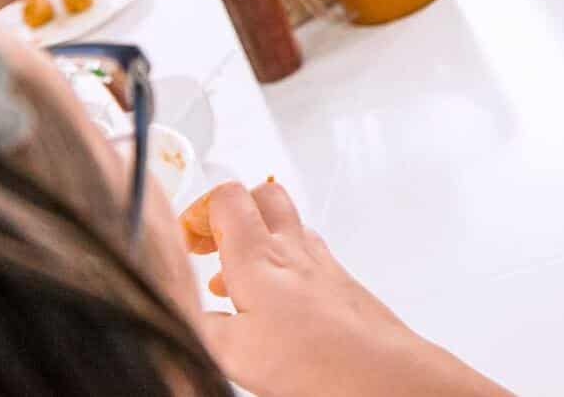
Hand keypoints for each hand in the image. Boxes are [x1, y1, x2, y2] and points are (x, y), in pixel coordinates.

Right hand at [191, 181, 508, 396]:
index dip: (199, 212)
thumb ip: (200, 324)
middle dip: (232, 213)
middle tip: (213, 245)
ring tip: (235, 280)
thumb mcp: (231, 350)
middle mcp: (293, 247)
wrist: (376, 368)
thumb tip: (187, 313)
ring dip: (257, 241)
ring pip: (287, 225)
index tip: (187, 242)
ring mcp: (321, 260)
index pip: (227, 197)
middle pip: (263, 195)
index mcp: (259, 255)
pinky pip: (306, 253)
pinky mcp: (339, 279)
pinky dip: (282, 264)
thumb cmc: (312, 357)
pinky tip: (273, 301)